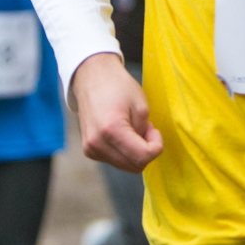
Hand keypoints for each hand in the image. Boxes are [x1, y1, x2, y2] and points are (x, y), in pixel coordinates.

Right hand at [70, 52, 162, 172]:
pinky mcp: (88, 150)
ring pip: (125, 166)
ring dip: (135, 152)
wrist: (92, 78)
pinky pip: (115, 160)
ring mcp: (90, 149)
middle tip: (146, 129)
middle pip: (134, 166)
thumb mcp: (141, 106)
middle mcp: (97, 144)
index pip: (142, 157)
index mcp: (111, 130)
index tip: (154, 129)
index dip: (156, 146)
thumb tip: (143, 149)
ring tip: (134, 128)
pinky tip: (123, 133)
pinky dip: (125, 152)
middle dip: (146, 151)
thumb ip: (145, 132)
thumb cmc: (118, 86)